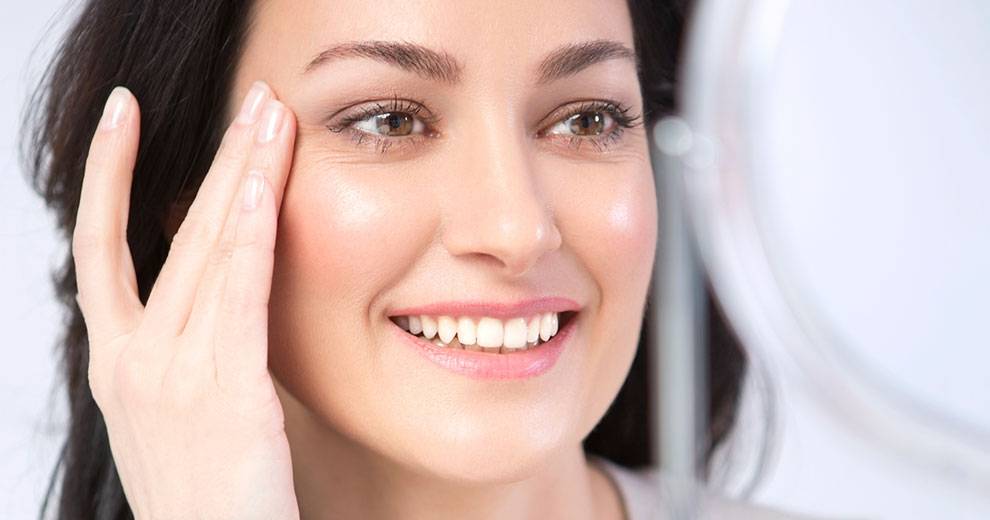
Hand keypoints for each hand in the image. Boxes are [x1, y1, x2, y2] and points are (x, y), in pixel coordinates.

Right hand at [73, 81, 298, 518]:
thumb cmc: (207, 492)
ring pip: (209, 250)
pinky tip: (262, 188)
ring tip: (270, 117)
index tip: (122, 116)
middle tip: (250, 100)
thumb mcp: (175, 410)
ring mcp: (172, 373)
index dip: (107, 176)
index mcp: (115, 362)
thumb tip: (224, 287)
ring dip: (244, 175)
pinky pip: (238, 295)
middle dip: (216, 157)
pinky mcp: (225, 389)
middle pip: (172, 232)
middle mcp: (132, 358)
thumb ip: (187, 346)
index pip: (100, 248)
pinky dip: (250, 236)